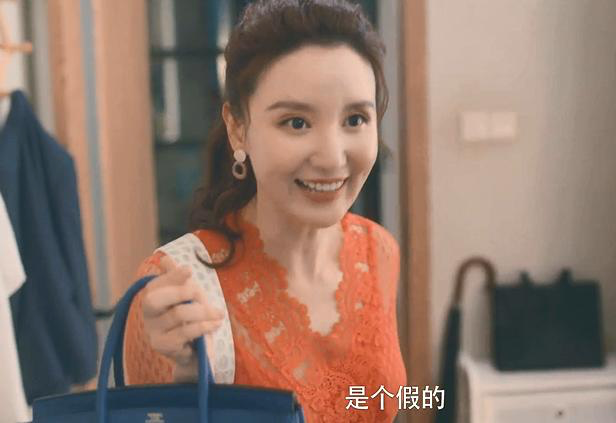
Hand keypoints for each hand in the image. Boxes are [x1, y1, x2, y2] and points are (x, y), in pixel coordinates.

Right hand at [141, 255, 224, 380]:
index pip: (157, 283)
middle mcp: (147, 312)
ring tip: (219, 313)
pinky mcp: (162, 346)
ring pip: (177, 314)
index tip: (189, 271)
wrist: (194, 350)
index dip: (172, 276)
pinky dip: (203, 326)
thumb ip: (176, 278)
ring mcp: (153, 330)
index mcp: (152, 295)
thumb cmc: (190, 317)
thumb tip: (165, 259)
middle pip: (155, 299)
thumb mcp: (187, 295)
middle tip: (200, 293)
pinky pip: (184, 332)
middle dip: (180, 292)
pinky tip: (214, 324)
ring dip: (203, 311)